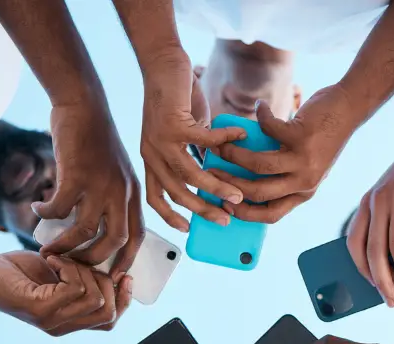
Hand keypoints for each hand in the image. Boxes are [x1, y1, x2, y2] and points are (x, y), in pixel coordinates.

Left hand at [0, 252, 130, 335]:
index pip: (111, 321)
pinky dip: (69, 266)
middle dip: (106, 282)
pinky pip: (75, 288)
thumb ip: (86, 281)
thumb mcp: (61, 276)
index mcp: (70, 322)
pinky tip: (52, 259)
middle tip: (83, 263)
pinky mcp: (39, 311)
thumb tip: (117, 271)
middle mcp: (62, 328)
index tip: (125, 275)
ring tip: (63, 260)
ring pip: (95, 299)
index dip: (125, 299)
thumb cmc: (19, 272)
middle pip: (109, 313)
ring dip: (85, 271)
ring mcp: (51, 322)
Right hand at [33, 101, 145, 273]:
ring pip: (85, 231)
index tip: (112, 277)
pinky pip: (60, 208)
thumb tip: (97, 230)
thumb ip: (113, 199)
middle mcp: (123, 192)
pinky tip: (38, 208)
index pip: (138, 236)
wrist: (85, 106)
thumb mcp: (117, 172)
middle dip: (93, 260)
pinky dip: (47, 214)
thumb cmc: (97, 141)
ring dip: (64, 245)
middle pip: (114, 241)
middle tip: (74, 267)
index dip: (126, 260)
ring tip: (48, 249)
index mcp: (134, 194)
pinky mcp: (78, 175)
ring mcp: (101, 184)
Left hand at [140, 50, 246, 230]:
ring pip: (191, 175)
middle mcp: (153, 154)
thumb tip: (219, 171)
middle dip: (204, 209)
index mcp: (152, 160)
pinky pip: (205, 140)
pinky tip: (241, 137)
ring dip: (217, 187)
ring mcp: (160, 141)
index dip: (170, 216)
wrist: (163, 66)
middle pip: (178, 193)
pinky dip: (226, 141)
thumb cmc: (176, 99)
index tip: (188, 228)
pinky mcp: (173, 124)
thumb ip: (196, 153)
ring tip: (238, 193)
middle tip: (226, 218)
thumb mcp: (184, 134)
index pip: (156, 198)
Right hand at [213, 84, 357, 222]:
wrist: (349, 110)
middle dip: (230, 184)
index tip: (224, 205)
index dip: (244, 213)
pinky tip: (259, 109)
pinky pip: (269, 129)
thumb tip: (242, 174)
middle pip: (259, 193)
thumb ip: (282, 174)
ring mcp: (304, 161)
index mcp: (304, 193)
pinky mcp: (302, 136)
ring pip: (259, 165)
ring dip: (235, 155)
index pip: (270, 215)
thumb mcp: (305, 165)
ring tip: (222, 145)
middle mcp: (305, 182)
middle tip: (213, 172)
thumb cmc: (321, 137)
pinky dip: (260, 117)